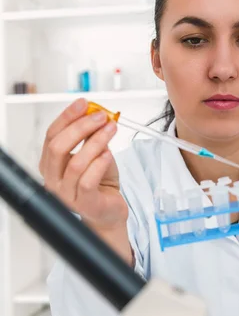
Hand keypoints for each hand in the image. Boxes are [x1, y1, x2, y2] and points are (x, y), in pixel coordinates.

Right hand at [39, 98, 128, 231]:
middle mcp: (54, 179)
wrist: (109, 210)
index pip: (52, 135)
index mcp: (51, 164)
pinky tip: (108, 154)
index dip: (67, 117)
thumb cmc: (99, 183)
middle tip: (100, 116)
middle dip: (81, 127)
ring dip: (95, 142)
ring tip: (110, 131)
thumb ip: (90, 136)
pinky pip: (88, 180)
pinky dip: (99, 164)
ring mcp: (67, 194)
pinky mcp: (84, 204)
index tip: (83, 104)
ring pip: (76, 163)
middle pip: (58, 147)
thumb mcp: (94, 153)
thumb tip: (94, 113)